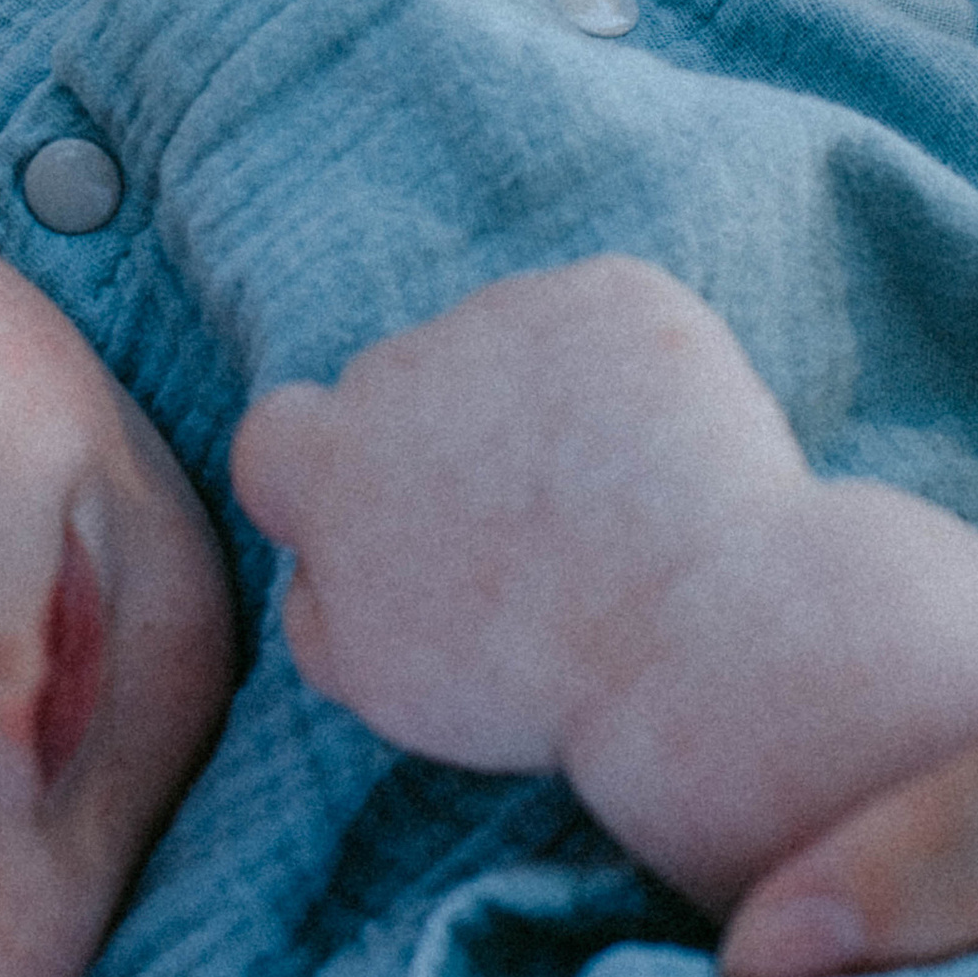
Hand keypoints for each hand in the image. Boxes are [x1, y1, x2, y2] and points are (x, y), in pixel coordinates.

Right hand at [230, 263, 795, 785]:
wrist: (701, 633)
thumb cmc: (543, 682)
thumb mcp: (381, 680)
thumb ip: (318, 606)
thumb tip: (311, 562)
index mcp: (330, 459)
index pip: (276, 435)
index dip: (326, 473)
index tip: (395, 520)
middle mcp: (404, 366)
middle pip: (401, 384)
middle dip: (450, 437)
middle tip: (534, 532)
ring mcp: (512, 315)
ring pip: (506, 346)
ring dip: (541, 401)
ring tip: (619, 508)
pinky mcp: (612, 294)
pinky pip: (603, 320)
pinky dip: (631, 376)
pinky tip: (670, 459)